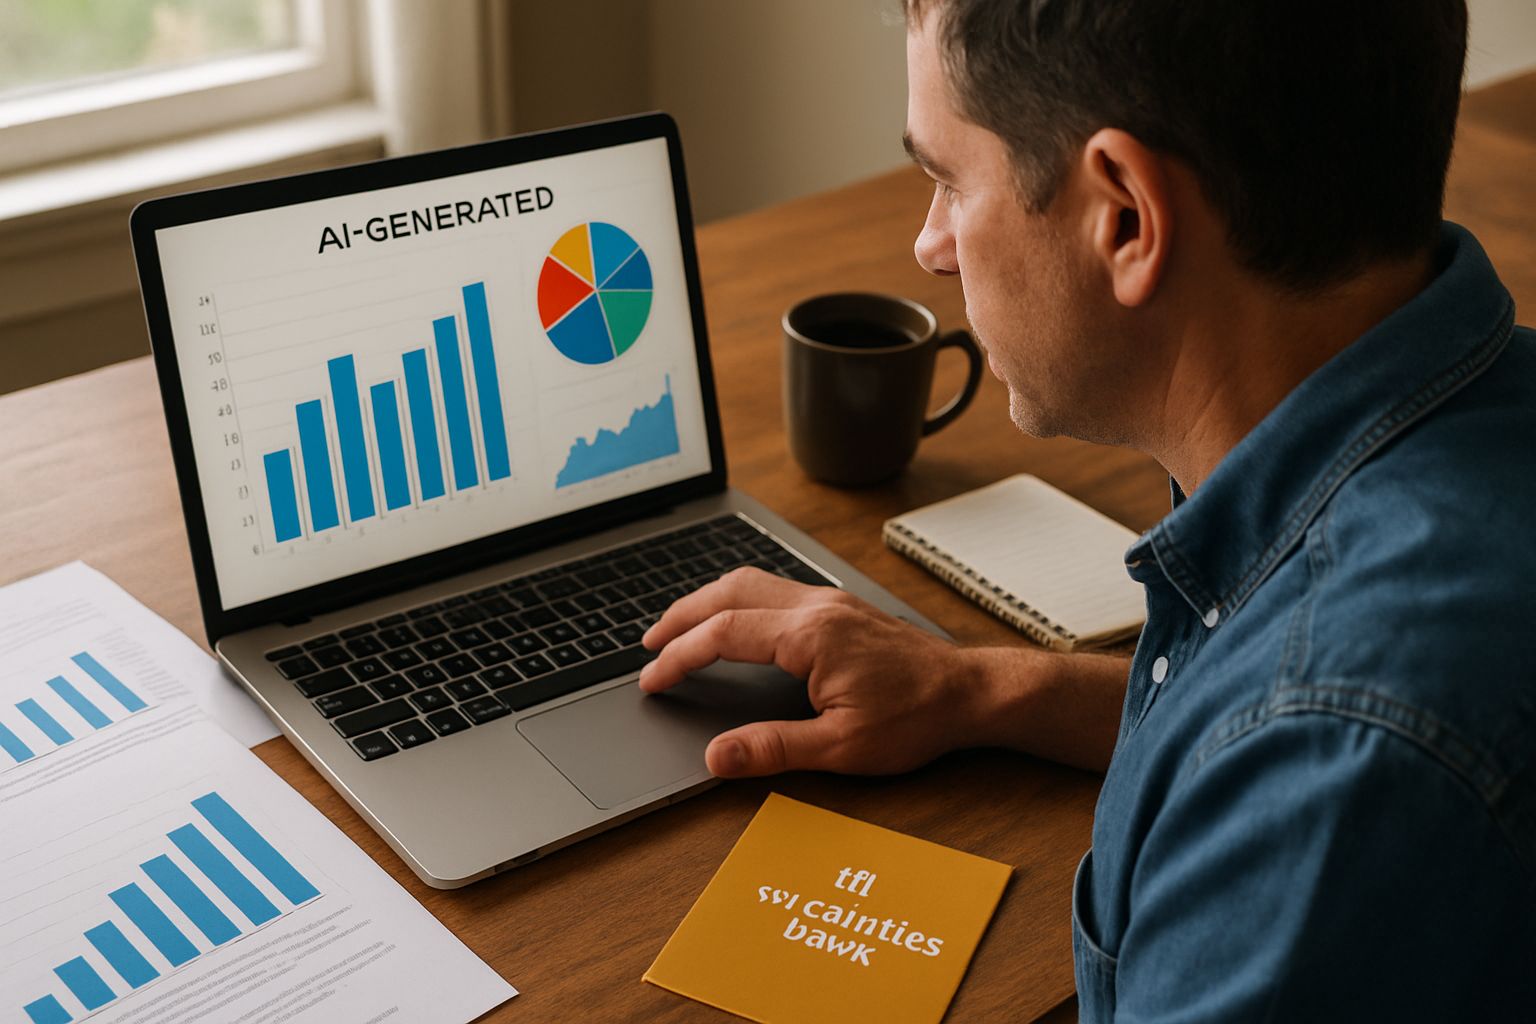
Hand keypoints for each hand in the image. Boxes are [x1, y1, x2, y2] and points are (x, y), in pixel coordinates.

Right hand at [639, 567, 985, 777]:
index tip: (653, 679)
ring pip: (751, 582)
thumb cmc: (916, 718)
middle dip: (681, 616)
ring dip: (707, 602)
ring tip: (678, 629)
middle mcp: (816, 606)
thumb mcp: (842, 748)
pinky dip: (737, 600)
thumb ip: (773, 749)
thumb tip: (717, 756)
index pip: (722, 633)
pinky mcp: (840, 607)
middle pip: (728, 592)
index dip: (679, 656)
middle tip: (648, 645)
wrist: (970, 692)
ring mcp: (829, 601)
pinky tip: (733, 621)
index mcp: (810, 635)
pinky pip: (774, 589)